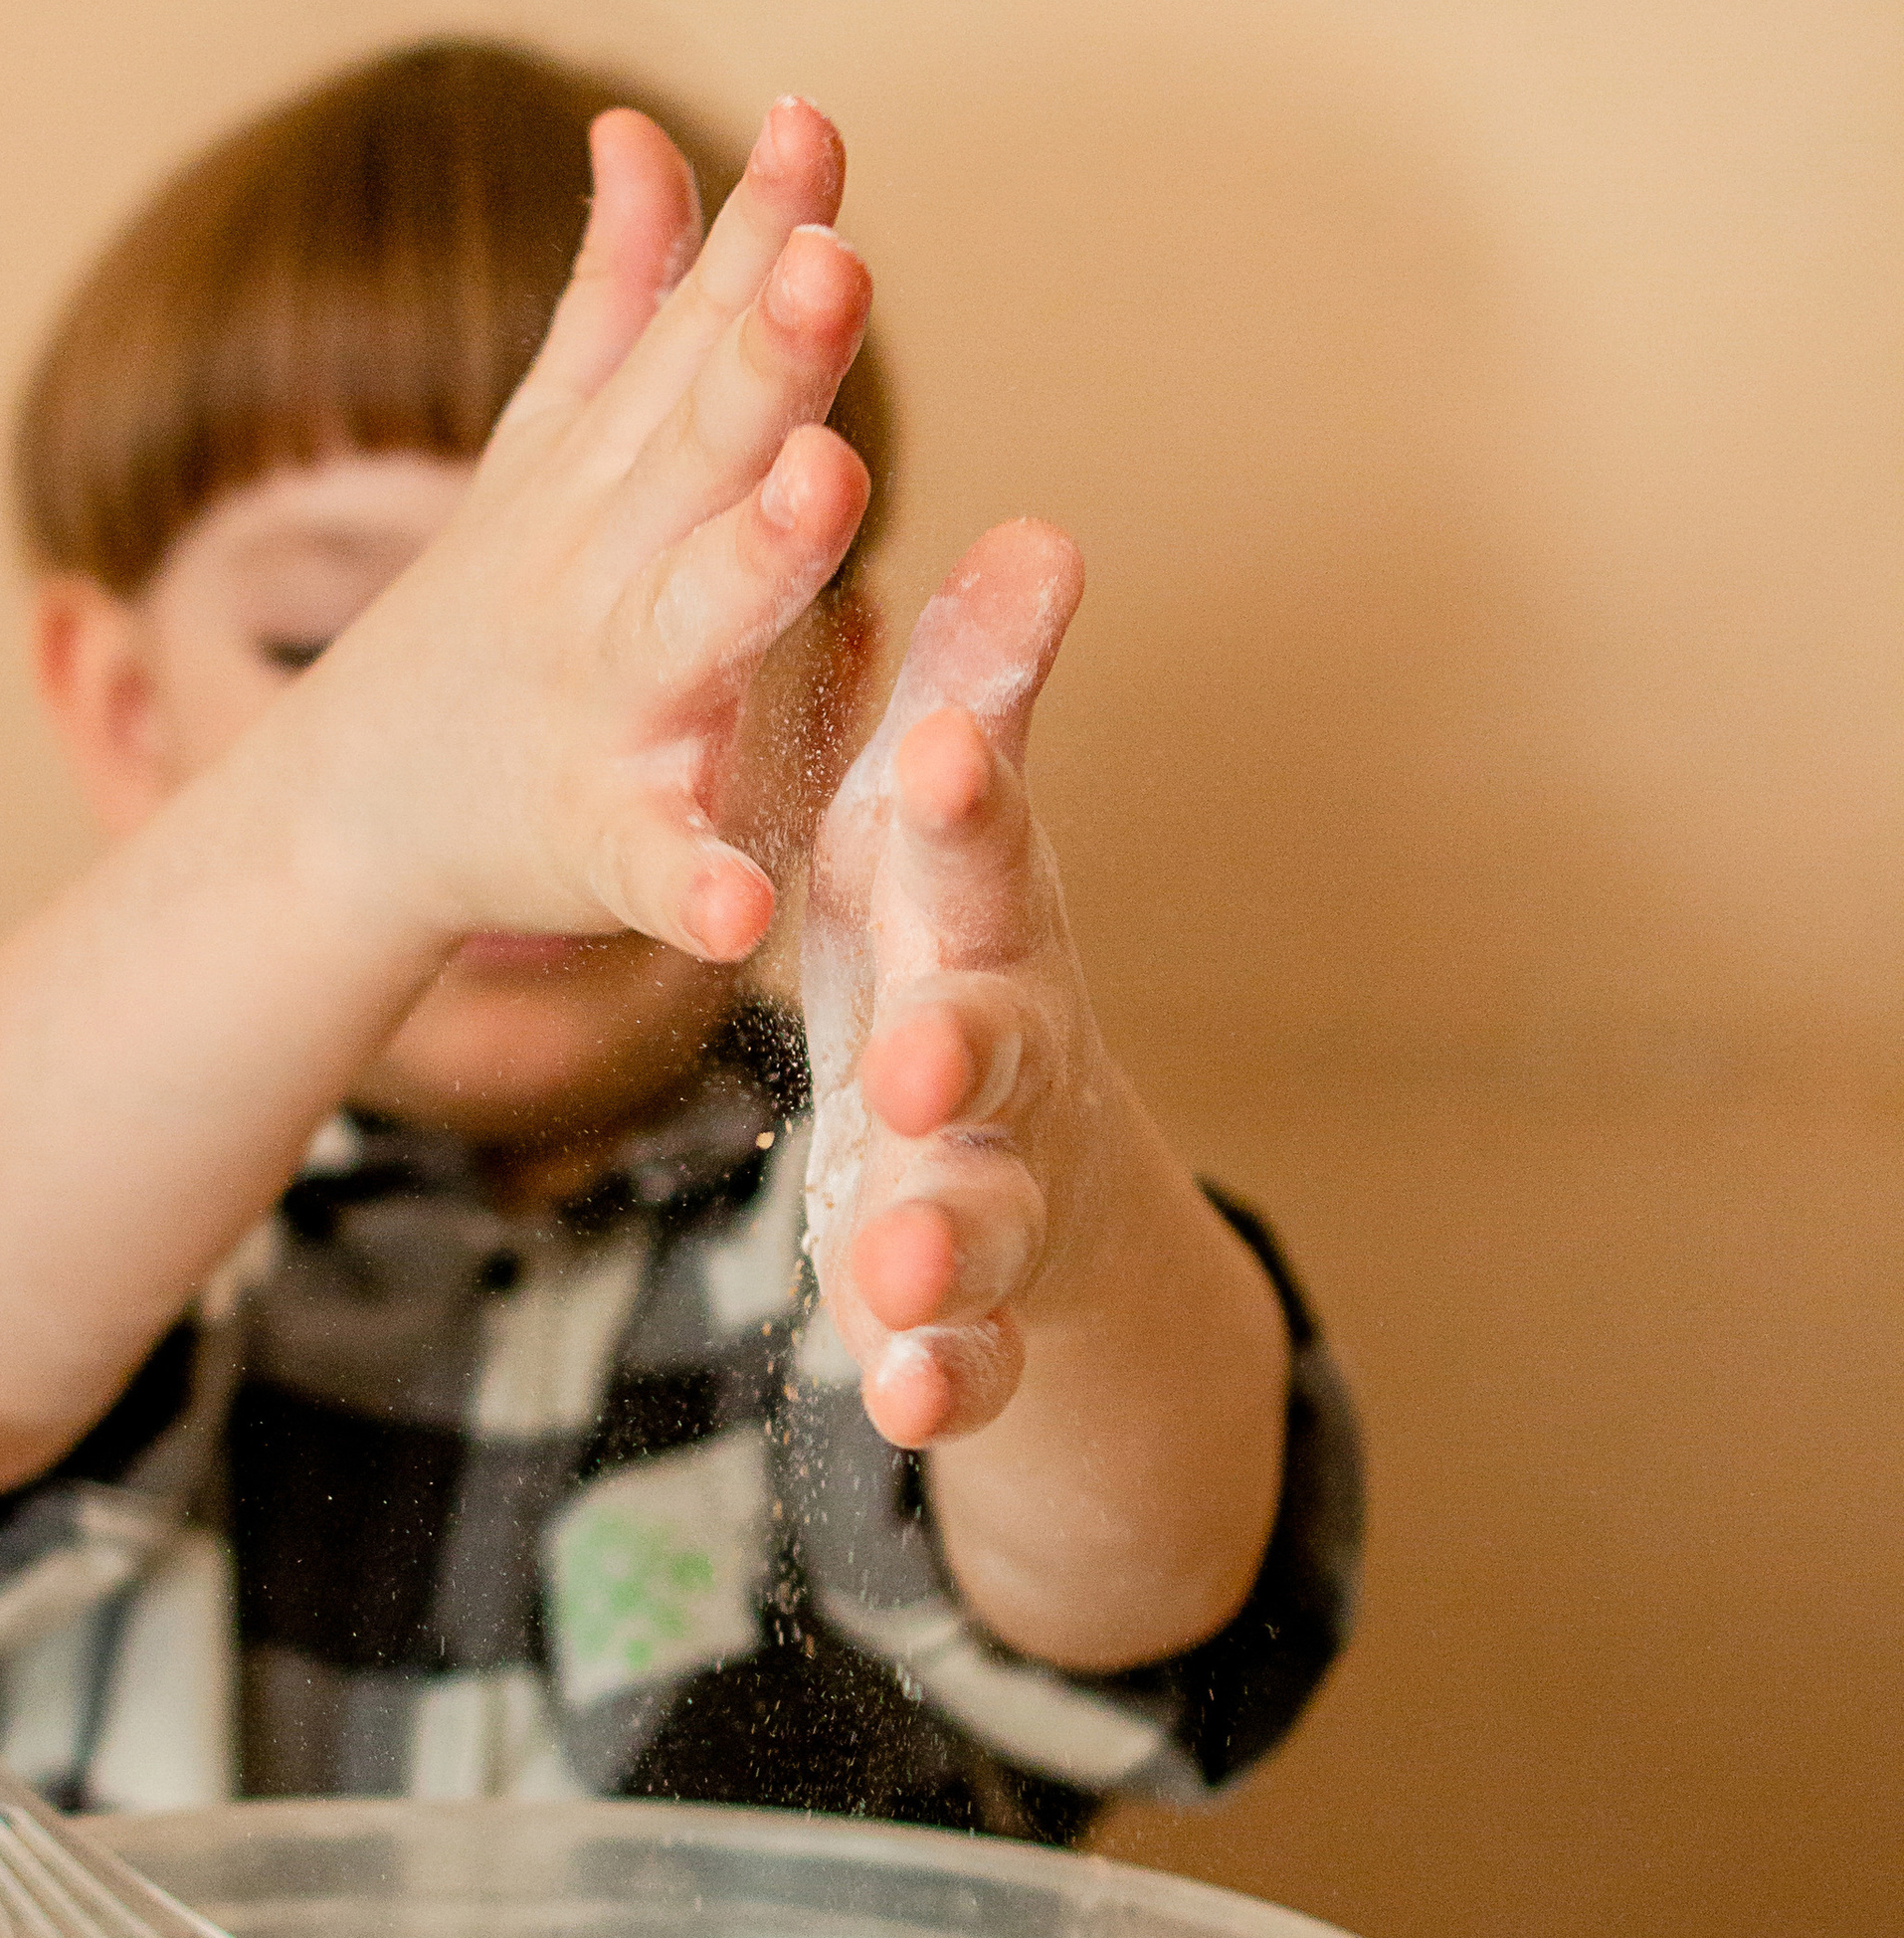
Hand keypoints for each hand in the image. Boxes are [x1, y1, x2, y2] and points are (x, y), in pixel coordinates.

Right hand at [287, 97, 875, 964]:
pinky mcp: (595, 843)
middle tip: (837, 263)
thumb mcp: (544, 448)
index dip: (761, 232)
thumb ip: (616, 293)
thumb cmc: (483, 625)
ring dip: (758, 554)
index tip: (818, 125)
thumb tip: (637, 123)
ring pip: (692, 623)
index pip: (699, 333)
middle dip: (767, 353)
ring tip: (831, 488)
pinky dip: (692, 883)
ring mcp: (602, 705)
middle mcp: (608, 572)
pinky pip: (651, 862)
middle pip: (698, 444)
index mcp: (616, 480)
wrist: (343, 818)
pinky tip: (745, 904)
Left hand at [802, 520, 1101, 1446]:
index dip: (959, 805)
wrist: (1040, 1159)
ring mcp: (1001, 1185)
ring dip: (947, 1240)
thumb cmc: (954, 953)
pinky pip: (965, 1354)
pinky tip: (900, 1404)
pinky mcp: (975, 1308)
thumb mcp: (937, 838)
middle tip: (916, 1054)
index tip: (926, 752)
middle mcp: (1008, 1051)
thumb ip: (973, 703)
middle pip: (996, 1045)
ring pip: (984, 1214)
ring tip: (897, 1261)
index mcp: (977, 918)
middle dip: (963, 1049)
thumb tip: (1039, 534)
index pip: (975, 849)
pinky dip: (940, 1378)